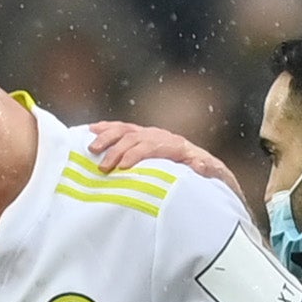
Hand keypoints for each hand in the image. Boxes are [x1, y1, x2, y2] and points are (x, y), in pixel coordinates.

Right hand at [86, 120, 237, 188]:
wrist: (204, 163)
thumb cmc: (205, 173)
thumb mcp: (210, 173)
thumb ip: (204, 168)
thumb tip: (199, 164)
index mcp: (174, 145)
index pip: (150, 146)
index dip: (135, 155)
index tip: (122, 168)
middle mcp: (160, 136)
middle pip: (134, 138)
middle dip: (116, 151)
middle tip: (102, 167)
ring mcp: (149, 134)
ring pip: (125, 130)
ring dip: (107, 138)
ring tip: (91, 148)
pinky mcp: (141, 135)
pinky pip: (122, 129)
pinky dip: (106, 128)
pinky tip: (91, 130)